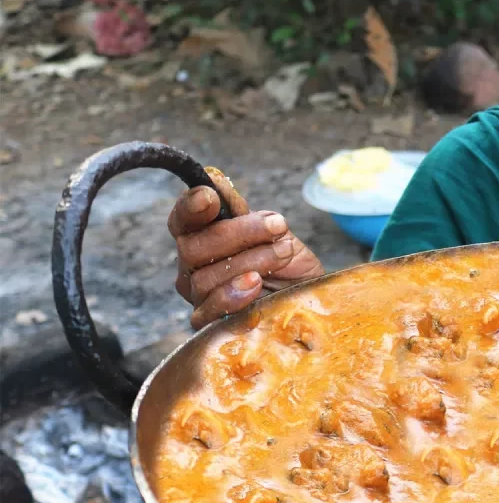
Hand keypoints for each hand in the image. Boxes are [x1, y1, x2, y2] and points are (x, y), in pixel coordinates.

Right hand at [169, 183, 323, 329]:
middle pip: (193, 247)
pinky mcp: (209, 323)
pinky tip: (256, 283)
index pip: (182, 220)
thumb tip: (213, 179)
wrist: (312, 298)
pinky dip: (233, 294)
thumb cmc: (290, 264)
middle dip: (239, 233)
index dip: (189, 207)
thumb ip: (242, 211)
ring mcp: (199, 296)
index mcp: (203, 237)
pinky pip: (209, 310)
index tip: (210, 197)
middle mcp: (193, 266)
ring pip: (205, 277)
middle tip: (278, 226)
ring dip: (251, 260)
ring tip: (283, 253)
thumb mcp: (274, 232)